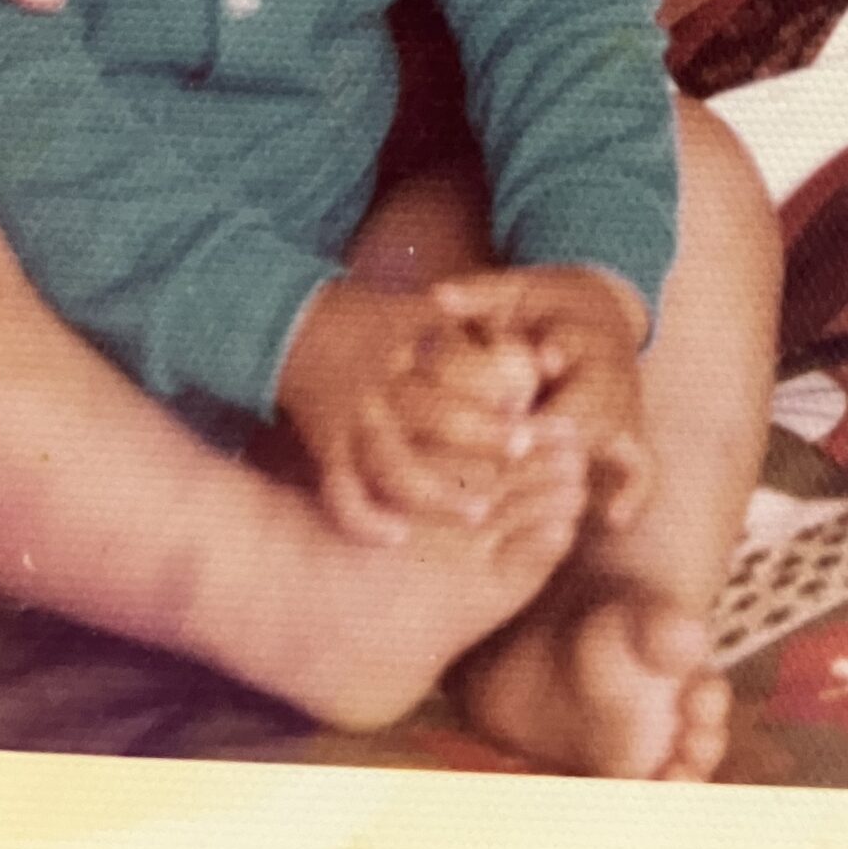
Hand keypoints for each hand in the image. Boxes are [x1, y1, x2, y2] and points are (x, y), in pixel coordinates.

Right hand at [276, 278, 558, 544]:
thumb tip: (547, 360)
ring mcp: (356, 419)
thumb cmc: (386, 324)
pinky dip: (363, 518)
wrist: (300, 328)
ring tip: (478, 513)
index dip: (499, 384)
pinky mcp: (329, 448)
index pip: (462, 362)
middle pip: (438, 414)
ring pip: (393, 465)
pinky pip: (341, 491)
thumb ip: (483, 330)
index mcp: (414, 343)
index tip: (534, 402)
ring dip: (435, 492)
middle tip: (523, 450)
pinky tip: (397, 537)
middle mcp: (386, 383)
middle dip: (483, 435)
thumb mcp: (429, 311)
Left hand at [434, 266, 652, 530]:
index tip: (533, 373)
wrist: (603, 312)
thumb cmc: (544, 307)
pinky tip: (612, 519)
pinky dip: (635, 493)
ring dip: (584, 461)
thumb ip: (479, 295)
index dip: (557, 356)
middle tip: (520, 448)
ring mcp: (623, 404)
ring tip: (540, 491)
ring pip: (616, 434)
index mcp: (579, 330)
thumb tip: (436, 295)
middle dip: (561, 423)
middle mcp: (607, 369)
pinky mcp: (631, 433)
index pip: (571, 345)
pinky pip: (644, 468)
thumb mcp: (517, 291)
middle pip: (594, 399)